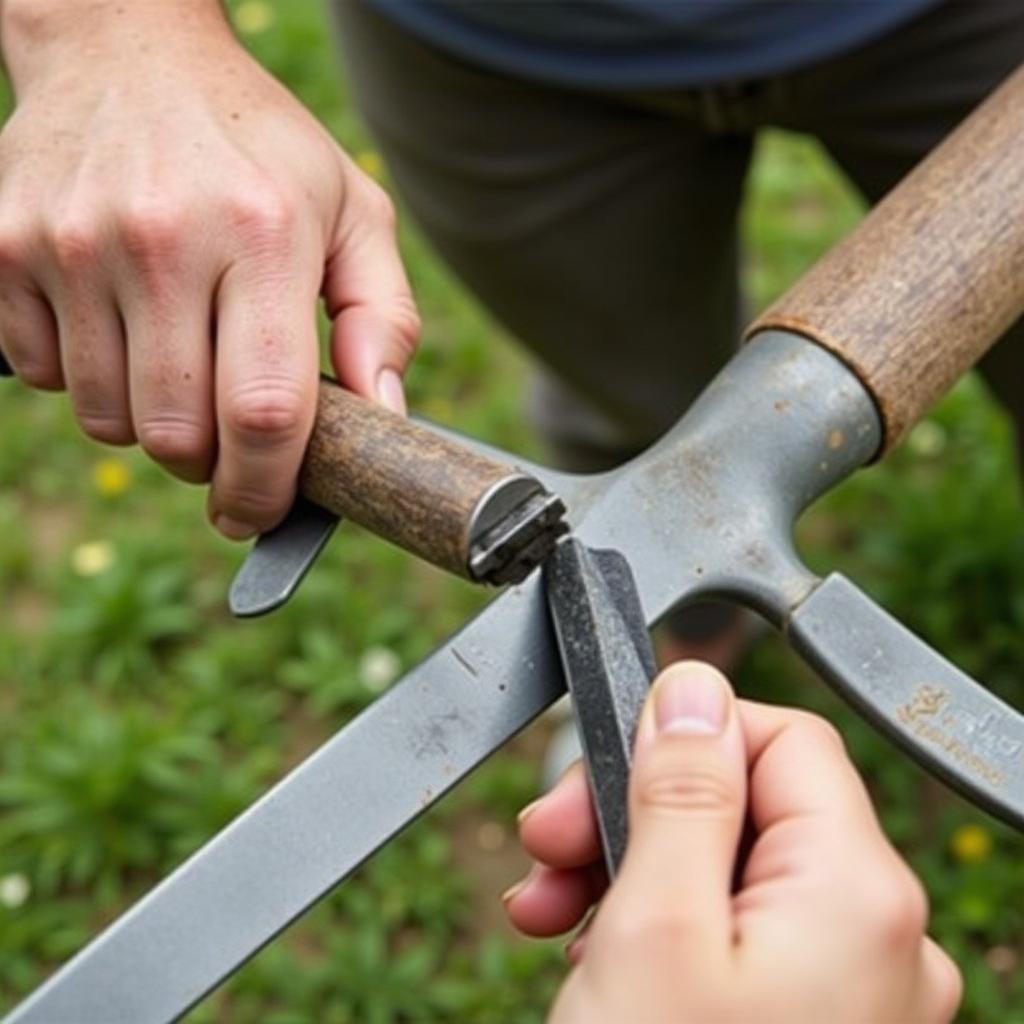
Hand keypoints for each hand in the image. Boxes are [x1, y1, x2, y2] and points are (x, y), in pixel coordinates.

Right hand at [0, 0, 418, 537]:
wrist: (127, 50)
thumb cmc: (260, 150)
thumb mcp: (352, 212)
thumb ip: (381, 315)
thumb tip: (383, 414)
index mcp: (263, 235)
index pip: (264, 411)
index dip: (264, 487)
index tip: (259, 511)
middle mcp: (162, 239)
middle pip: (178, 434)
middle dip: (208, 465)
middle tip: (225, 436)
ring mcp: (71, 243)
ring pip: (107, 419)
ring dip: (148, 422)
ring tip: (176, 365)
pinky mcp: (4, 247)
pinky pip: (42, 376)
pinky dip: (84, 378)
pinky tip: (117, 325)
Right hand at [506, 662, 961, 1022]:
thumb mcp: (652, 927)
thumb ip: (683, 789)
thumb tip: (695, 687)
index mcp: (859, 894)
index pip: (778, 740)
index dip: (677, 740)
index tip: (590, 771)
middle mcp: (878, 939)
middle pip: (747, 807)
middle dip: (633, 812)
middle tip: (544, 846)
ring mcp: (849, 993)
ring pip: (729, 872)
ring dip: (629, 872)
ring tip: (551, 917)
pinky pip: (734, 939)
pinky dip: (657, 930)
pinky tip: (595, 958)